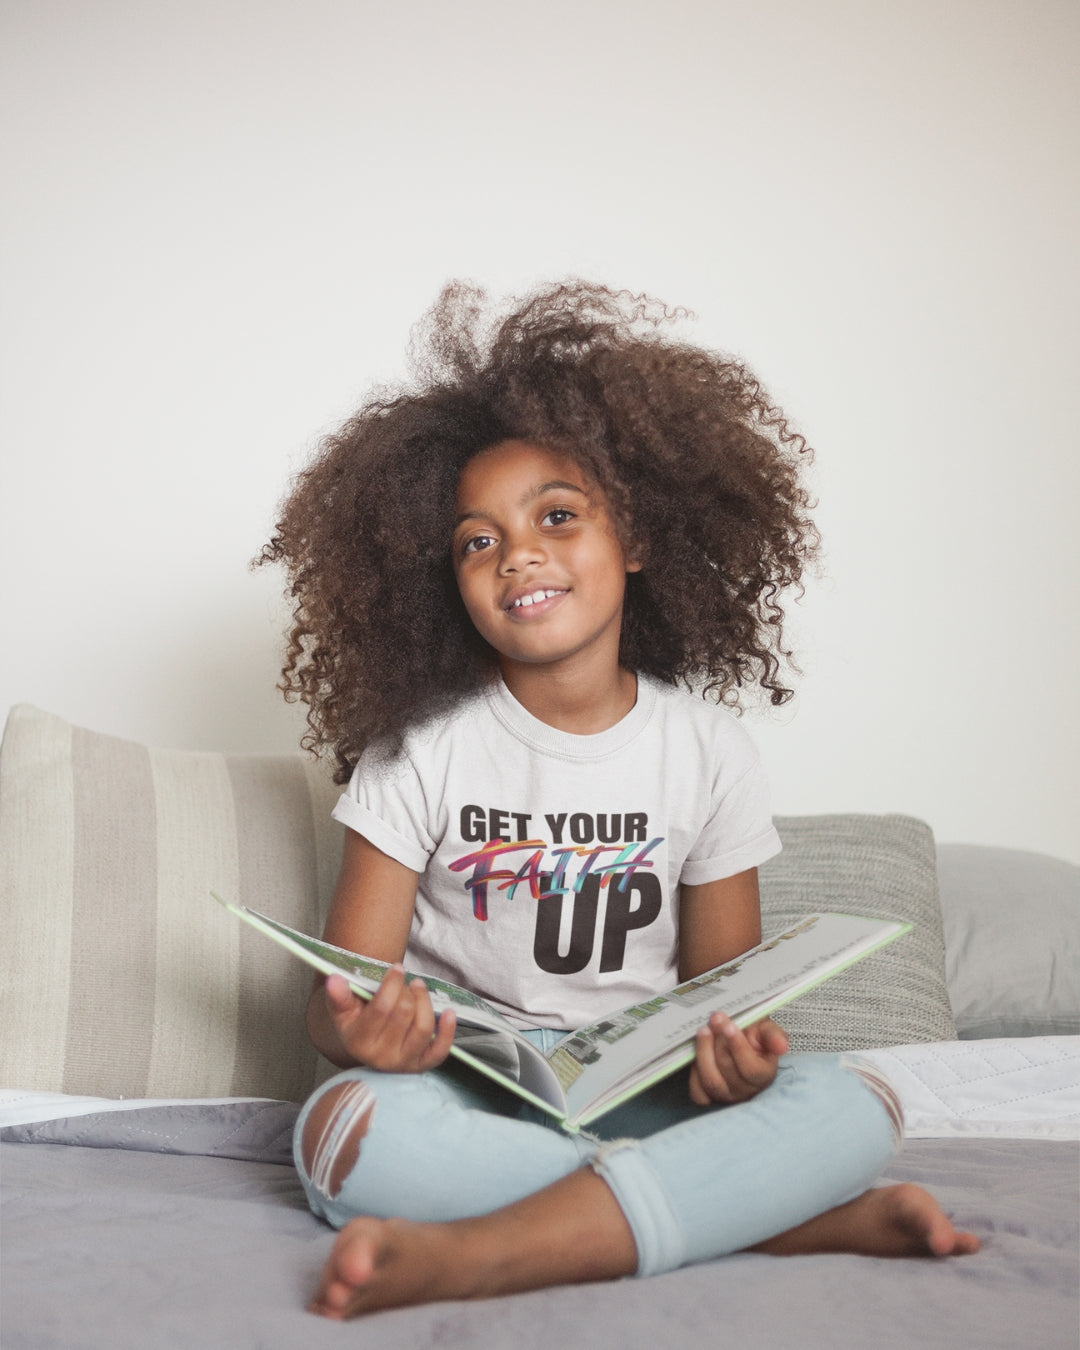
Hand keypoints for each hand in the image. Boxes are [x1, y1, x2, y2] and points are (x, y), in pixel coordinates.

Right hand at [321, 967, 455, 1072]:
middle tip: (406, 980)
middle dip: (407, 990)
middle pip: (403, 1014)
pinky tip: (449, 1013)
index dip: (392, 984)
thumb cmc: (358, 1025)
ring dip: (424, 1001)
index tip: (397, 968)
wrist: (370, 1050)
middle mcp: (381, 1057)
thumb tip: (334, 979)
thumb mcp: (344, 1012)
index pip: (381, 1008)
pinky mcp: (422, 1066)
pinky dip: (448, 1031)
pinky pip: (440, 1051)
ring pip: (422, 1028)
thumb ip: (339, 996)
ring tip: (419, 987)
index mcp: (359, 1042)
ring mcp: (403, 1063)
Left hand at [688, 1014, 788, 1106]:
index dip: (738, 1047)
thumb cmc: (754, 1036)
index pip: (751, 1069)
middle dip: (719, 1042)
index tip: (729, 1025)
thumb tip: (782, 1046)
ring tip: (704, 1031)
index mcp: (764, 1076)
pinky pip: (697, 1091)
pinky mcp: (708, 1096)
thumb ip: (774, 1036)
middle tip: (714, 1019)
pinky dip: (694, 1071)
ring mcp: (726, 1096)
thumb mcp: (767, 1030)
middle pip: (728, 1070)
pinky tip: (696, 1051)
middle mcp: (746, 1091)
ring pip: (712, 1081)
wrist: (738, 1038)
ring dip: (704, 1052)